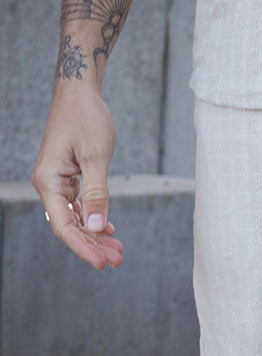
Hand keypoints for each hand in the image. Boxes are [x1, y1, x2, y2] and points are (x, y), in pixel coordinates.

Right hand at [31, 86, 123, 270]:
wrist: (79, 92)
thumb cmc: (86, 118)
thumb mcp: (95, 157)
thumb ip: (97, 194)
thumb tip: (96, 227)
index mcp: (49, 181)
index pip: (64, 226)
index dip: (84, 247)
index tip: (104, 263)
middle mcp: (49, 184)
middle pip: (70, 226)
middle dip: (93, 245)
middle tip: (118, 260)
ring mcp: (57, 182)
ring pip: (76, 219)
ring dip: (96, 235)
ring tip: (118, 250)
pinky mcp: (68, 178)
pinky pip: (79, 206)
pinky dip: (94, 219)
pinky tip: (109, 229)